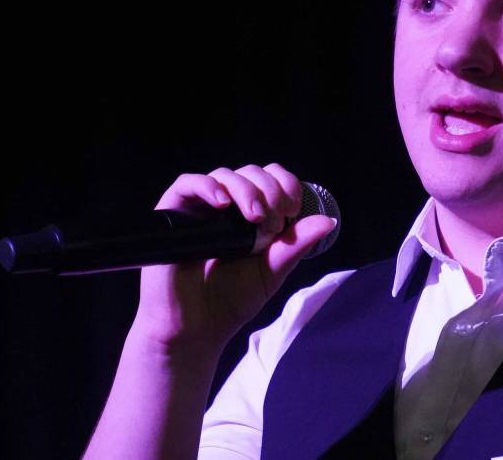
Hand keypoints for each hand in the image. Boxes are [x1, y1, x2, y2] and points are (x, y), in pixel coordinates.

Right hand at [131, 163, 336, 356]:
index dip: (286, 184)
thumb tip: (328, 221)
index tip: (293, 209)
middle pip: (251, 173)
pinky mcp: (174, 215)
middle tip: (274, 222)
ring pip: (225, 175)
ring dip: (247, 190)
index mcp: (252, 215)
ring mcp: (200, 209)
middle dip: (270, 191)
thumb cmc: (231, 300)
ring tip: (256, 218)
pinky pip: (187, 184)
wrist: (195, 328)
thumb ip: (296, 245)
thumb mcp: (272, 270)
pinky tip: (223, 203)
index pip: (271, 179)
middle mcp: (227, 207)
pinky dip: (207, 186)